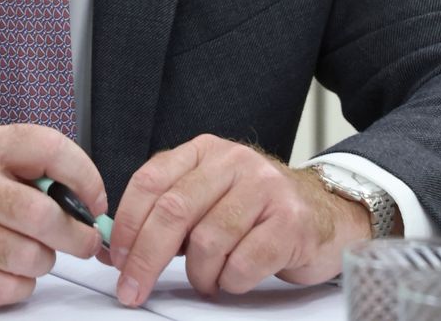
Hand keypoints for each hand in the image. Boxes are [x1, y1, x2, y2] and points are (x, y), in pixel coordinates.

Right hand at [0, 124, 105, 305]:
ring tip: (36, 254)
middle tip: (82, 240)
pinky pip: (0, 289)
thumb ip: (25, 164)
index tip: (95, 200)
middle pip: (41, 215)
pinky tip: (11, 272)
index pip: (48, 149)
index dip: (85, 176)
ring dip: (43, 262)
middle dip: (74, 234)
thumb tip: (83, 197)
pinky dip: (18, 286)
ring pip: (25, 257)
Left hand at [108, 134, 372, 305]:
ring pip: (207, 242)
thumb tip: (118, 249)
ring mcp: (265, 188)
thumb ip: (168, 214)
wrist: (325, 211)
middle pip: (173, 212)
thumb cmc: (258, 210)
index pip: (151, 180)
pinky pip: (242, 264)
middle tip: (134, 289)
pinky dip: (231, 282)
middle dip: (145, 259)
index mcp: (205, 151)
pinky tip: (236, 277)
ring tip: (208, 279)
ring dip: (199, 275)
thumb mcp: (209, 196)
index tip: (115, 258)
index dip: (127, 224)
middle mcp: (234, 162)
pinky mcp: (290, 222)